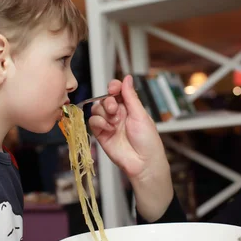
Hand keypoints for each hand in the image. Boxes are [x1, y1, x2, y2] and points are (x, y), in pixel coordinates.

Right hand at [89, 75, 173, 220]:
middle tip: (114, 109)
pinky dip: (99, 122)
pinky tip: (109, 129)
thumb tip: (127, 78)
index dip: (113, 87)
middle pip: (105, 99)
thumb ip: (130, 96)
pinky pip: (93, 122)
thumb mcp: (140, 115)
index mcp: (130, 107)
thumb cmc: (148, 139)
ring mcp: (109, 124)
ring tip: (113, 121)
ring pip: (97, 109)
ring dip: (103, 112)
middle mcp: (118, 114)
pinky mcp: (101, 134)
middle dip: (107, 101)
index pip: (117, 91)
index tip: (113, 88)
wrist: (143, 163)